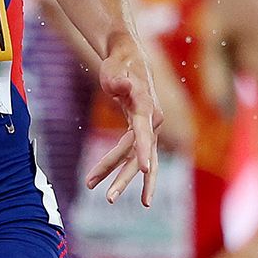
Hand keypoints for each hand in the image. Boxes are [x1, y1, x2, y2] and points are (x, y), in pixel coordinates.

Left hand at [85, 29, 161, 206]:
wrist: (129, 59)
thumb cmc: (120, 64)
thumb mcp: (115, 69)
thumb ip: (118, 79)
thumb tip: (122, 85)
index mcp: (147, 108)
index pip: (145, 133)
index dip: (145, 150)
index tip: (146, 169)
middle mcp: (152, 122)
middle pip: (139, 154)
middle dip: (124, 177)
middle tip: (109, 198)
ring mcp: (148, 129)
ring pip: (136, 160)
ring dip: (120, 178)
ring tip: (105, 197)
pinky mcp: (141, 133)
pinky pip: (132, 156)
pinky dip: (121, 170)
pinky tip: (111, 186)